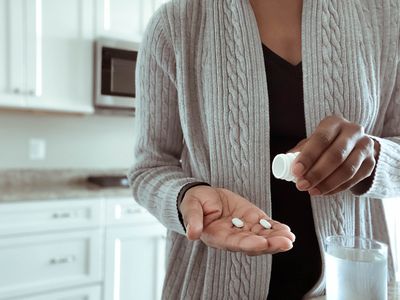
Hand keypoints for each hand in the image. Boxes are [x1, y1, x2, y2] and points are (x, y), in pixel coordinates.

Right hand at [179, 186, 294, 255]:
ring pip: (263, 236)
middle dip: (270, 244)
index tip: (262, 242)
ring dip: (277, 238)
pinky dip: (276, 228)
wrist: (203, 197)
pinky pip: (265, 226)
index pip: (235, 243)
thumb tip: (192, 234)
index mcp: (217, 236)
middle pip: (253, 244)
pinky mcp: (252, 219)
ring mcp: (244, 229)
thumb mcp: (191, 207)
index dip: (249, 244)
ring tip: (289, 237)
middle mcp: (233, 237)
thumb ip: (193, 220)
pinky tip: (287, 231)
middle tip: (285, 242)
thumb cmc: (195, 203)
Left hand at [290, 116, 379, 195]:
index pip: (320, 140)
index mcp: (334, 123)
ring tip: (311, 191)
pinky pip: (353, 179)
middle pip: (335, 156)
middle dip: (316, 173)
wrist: (353, 145)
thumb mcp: (312, 142)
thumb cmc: (325, 144)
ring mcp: (365, 147)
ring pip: (347, 170)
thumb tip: (285, 165)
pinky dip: (336, 188)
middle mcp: (353, 131)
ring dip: (327, 184)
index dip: (307, 157)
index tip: (296, 172)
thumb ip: (299, 152)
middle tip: (301, 185)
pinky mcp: (371, 163)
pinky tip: (323, 191)